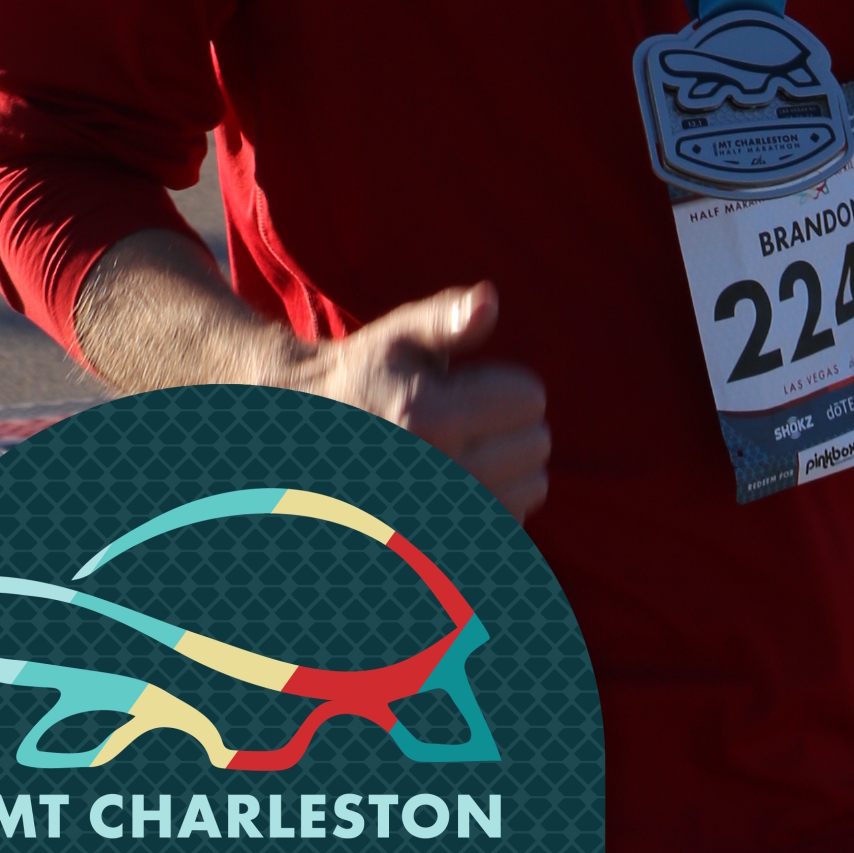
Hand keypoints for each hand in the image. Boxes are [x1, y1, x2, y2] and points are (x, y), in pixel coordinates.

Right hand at [294, 280, 549, 522]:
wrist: (316, 440)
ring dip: (512, 468)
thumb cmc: (367, 378)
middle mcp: (432, 475)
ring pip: (531, 491)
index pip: (529, 398)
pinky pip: (510, 529)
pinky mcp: (438, 552)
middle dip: (511, 426)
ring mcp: (435, 523)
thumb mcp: (401, 336)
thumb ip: (447, 318)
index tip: (464, 388)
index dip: (505, 384)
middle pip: (536, 447)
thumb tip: (489, 301)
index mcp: (425, 417)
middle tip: (462, 422)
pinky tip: (462, 488)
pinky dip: (500, 506)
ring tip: (462, 453)